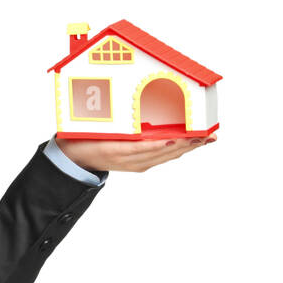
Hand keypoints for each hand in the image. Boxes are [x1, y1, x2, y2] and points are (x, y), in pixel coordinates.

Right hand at [54, 132, 216, 173]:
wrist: (76, 159)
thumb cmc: (84, 140)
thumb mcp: (93, 132)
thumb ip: (111, 128)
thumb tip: (129, 117)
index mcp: (114, 150)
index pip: (141, 147)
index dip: (161, 144)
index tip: (178, 139)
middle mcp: (128, 160)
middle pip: (162, 153)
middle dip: (186, 144)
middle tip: (205, 135)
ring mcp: (135, 165)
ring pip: (167, 156)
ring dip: (188, 147)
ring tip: (206, 138)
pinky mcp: (139, 165)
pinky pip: (163, 158)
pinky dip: (178, 150)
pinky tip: (190, 144)